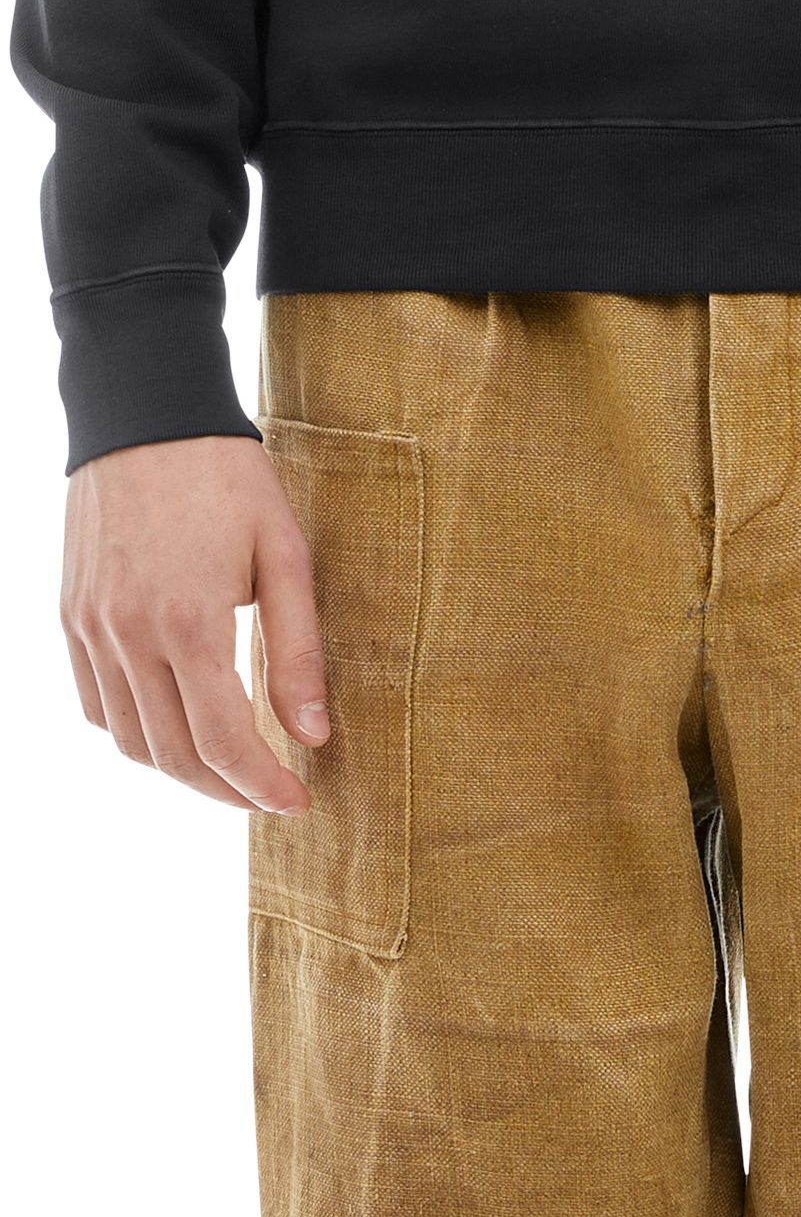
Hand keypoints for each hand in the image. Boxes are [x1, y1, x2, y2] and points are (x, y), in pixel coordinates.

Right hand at [60, 434, 330, 815]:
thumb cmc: (226, 477)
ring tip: (228, 765)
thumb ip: (298, 651)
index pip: (224, 742)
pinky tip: (174, 723)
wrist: (144, 414)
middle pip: (174, 755)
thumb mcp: (285, 555)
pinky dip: (134, 733)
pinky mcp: (71, 616)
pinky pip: (95, 705)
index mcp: (188, 622)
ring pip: (130, 740)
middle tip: (270, 793)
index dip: (262, 786)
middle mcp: (128, 635)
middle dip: (227, 790)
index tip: (297, 802)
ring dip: (181, 768)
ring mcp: (90, 628)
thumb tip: (314, 734)